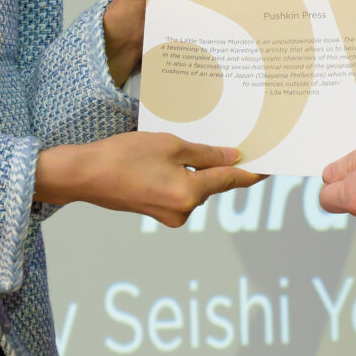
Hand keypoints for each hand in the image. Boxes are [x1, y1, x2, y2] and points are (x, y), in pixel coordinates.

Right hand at [35, 131, 262, 226]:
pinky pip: (179, 190)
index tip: (271, 166)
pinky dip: (182, 175)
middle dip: (221, 164)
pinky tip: (172, 157)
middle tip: (234, 140)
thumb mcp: (169, 145)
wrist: (84, 175)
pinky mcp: (156, 211)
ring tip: (190, 143)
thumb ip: (204, 154)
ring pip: (195, 186)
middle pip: (213, 184)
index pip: (230, 180)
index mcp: (189, 194)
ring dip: (198, 168)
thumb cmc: (123, 156)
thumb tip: (230, 157)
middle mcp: (183, 210)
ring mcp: (169, 214)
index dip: (252, 172)